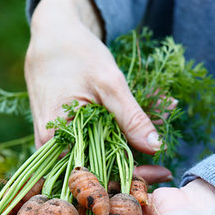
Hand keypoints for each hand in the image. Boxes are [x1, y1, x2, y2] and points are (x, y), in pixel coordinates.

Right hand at [25, 0, 169, 184]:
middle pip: (100, 166)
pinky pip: (91, 144)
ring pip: (98, 155)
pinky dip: (115, 134)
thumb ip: (131, 118)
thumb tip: (155, 147)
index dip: (134, 175)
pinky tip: (135, 119)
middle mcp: (52, 150)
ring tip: (157, 116)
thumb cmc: (76, 55)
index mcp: (57, 142)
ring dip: (127, 142)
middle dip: (136, 154)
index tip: (163, 172)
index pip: (100, 173)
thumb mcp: (108, 84)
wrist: (51, 39)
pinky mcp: (62, 138)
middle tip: (161, 137)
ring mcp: (55, 146)